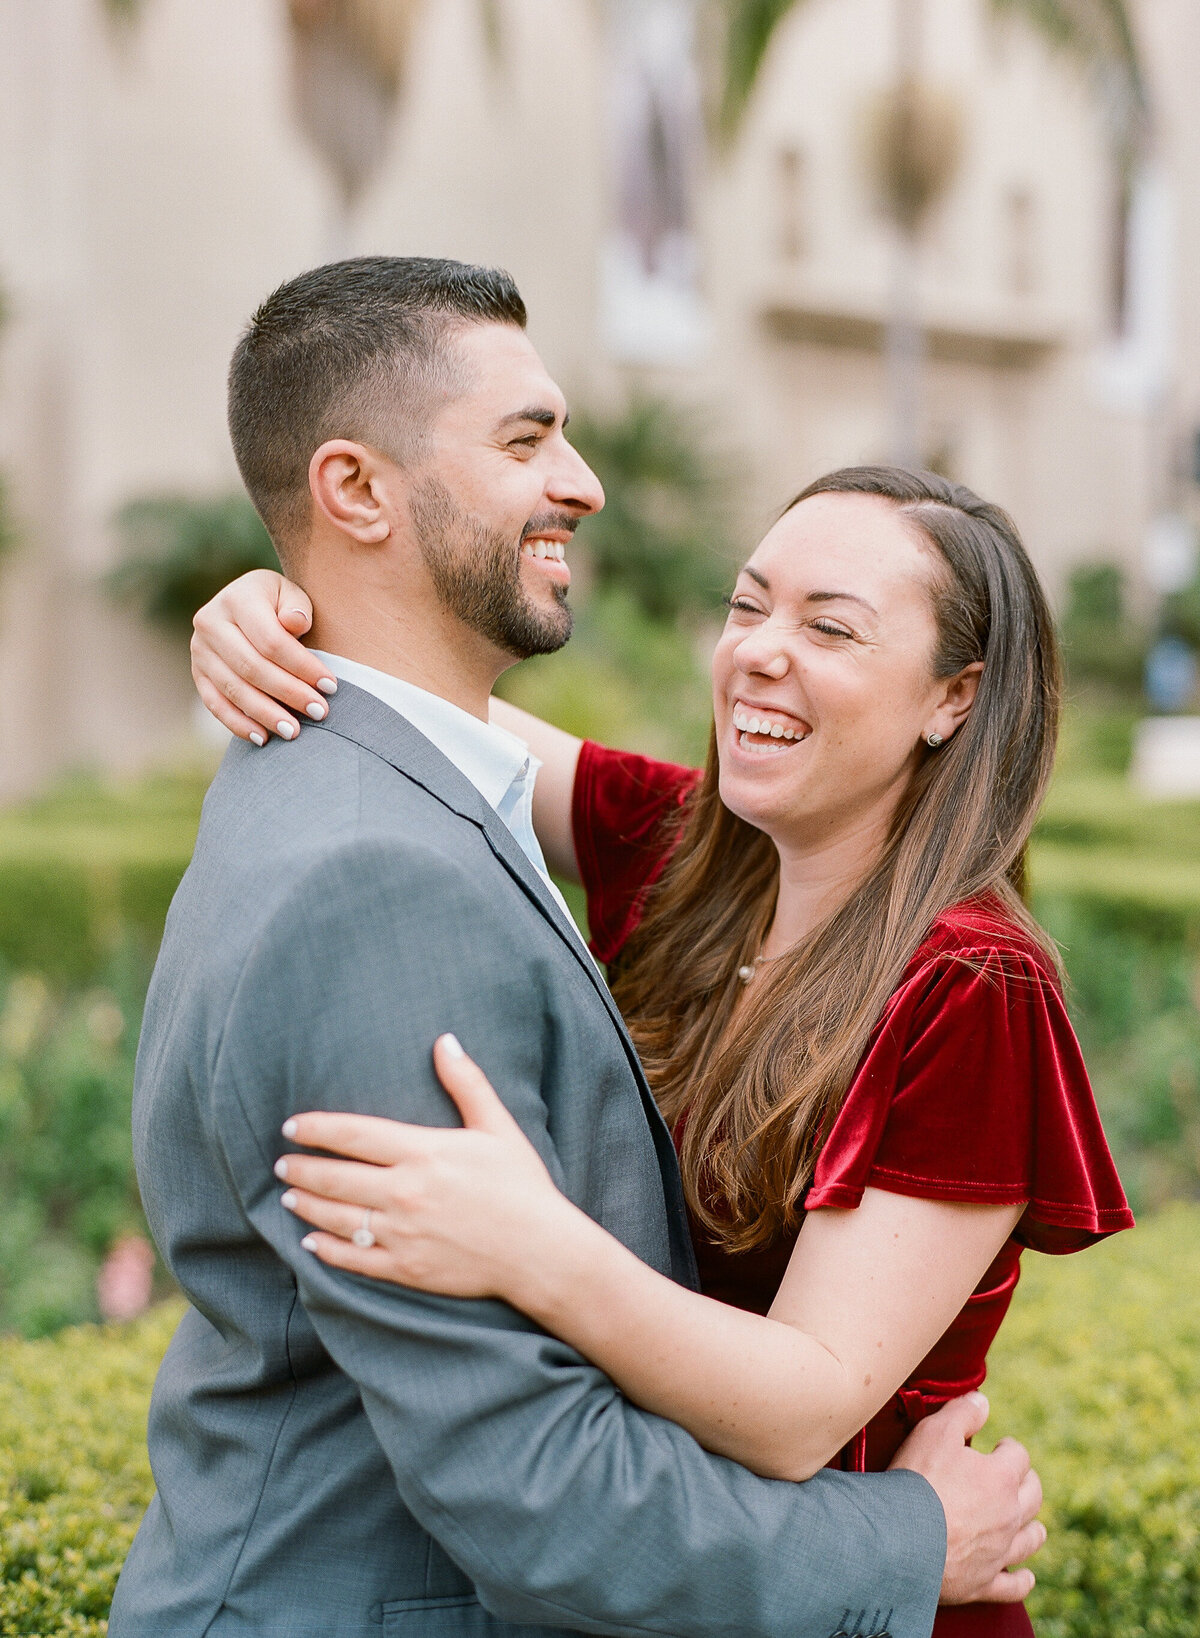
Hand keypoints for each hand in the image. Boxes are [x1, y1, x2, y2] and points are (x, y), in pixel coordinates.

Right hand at [191, 569, 337, 743]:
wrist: (248, 603)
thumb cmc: (280, 603)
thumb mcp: (292, 594)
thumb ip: (297, 608)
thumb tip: (295, 623)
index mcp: (237, 599)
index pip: (271, 640)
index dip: (302, 666)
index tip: (331, 686)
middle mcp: (210, 623)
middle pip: (252, 667)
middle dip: (289, 693)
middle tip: (319, 712)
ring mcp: (200, 650)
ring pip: (234, 689)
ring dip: (266, 714)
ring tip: (294, 732)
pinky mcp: (198, 674)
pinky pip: (216, 704)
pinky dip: (239, 724)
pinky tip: (263, 739)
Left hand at [275, 1036, 563, 1300]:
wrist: (539, 1251)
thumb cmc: (521, 1185)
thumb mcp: (497, 1127)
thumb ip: (466, 1083)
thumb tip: (445, 1040)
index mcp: (423, 1152)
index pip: (353, 1134)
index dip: (317, 1128)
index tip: (292, 1125)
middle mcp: (405, 1192)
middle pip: (335, 1177)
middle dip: (302, 1168)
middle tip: (281, 1162)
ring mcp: (403, 1233)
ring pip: (337, 1218)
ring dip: (307, 1205)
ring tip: (289, 1195)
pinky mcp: (406, 1268)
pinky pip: (354, 1260)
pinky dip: (327, 1252)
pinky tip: (311, 1243)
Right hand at [891, 1394, 1044, 1604]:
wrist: (898, 1539)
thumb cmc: (917, 1481)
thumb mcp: (935, 1431)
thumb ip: (963, 1412)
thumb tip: (983, 1401)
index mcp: (1001, 1478)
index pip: (1019, 1455)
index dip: (1008, 1447)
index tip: (998, 1445)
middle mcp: (1009, 1515)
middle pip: (1034, 1495)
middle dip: (1027, 1481)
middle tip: (1013, 1477)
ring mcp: (999, 1552)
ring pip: (1031, 1538)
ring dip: (1032, 1526)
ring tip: (1029, 1521)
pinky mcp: (984, 1583)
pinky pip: (1014, 1586)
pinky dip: (1022, 1580)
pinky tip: (1026, 1576)